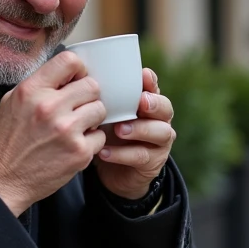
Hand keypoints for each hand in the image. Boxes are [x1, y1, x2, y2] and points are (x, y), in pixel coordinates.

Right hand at [0, 51, 106, 214]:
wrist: (0, 180)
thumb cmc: (5, 142)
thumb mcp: (12, 102)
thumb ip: (39, 85)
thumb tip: (65, 75)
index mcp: (31, 90)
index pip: (70, 61)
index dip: (78, 69)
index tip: (76, 79)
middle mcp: (50, 107)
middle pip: (92, 85)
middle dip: (86, 96)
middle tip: (76, 107)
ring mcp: (67, 130)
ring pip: (100, 109)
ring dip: (91, 117)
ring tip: (75, 126)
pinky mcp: (79, 152)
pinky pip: (100, 136)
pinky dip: (91, 140)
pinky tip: (74, 145)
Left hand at [95, 68, 175, 199]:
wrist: (113, 171)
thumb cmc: (109, 134)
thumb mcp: (107, 115)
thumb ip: (105, 98)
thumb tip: (83, 78)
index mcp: (148, 104)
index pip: (154, 89)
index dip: (151, 82)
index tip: (142, 75)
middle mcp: (159, 121)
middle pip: (165, 108)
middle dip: (154, 103)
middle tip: (140, 102)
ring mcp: (159, 143)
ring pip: (160, 133)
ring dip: (140, 129)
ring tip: (120, 130)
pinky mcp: (152, 163)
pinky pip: (141, 157)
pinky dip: (122, 154)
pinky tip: (104, 151)